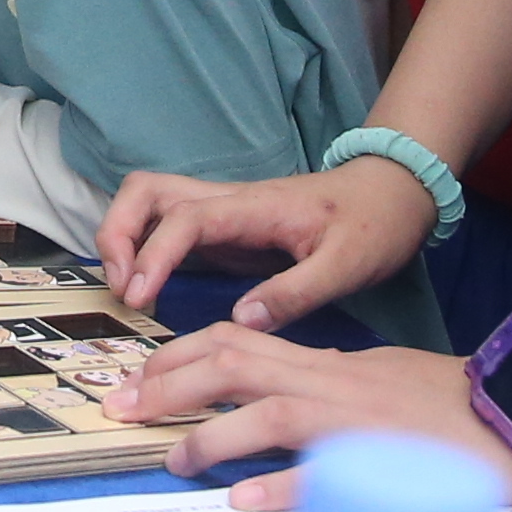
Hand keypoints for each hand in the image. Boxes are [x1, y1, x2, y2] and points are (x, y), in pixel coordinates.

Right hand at [95, 155, 438, 329]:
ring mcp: (223, 213)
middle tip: (122, 286)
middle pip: (146, 191)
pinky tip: (148, 287)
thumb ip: (296, 292)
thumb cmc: (374, 224)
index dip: (153, 253)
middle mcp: (228, 202)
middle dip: (117, 232)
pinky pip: (167, 228)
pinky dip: (144, 249)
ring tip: (128, 288)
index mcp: (254, 208)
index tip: (138, 294)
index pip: (185, 218)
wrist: (393, 194)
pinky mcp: (225, 230)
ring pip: (150, 202)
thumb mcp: (349, 265)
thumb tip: (240, 320)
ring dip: (124, 236)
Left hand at [119, 326, 511, 511]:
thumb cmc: (458, 405)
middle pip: (237, 364)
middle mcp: (337, 384)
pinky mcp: (394, 463)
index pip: (242, 344)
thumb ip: (332, 391)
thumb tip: (279, 407)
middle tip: (121, 408)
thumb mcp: (382, 385)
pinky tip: (247, 503)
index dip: (181, 356)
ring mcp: (363, 422)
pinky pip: (332, 476)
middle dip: (171, 384)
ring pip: (274, 411)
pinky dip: (286, 487)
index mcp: (332, 367)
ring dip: (215, 434)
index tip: (137, 378)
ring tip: (175, 458)